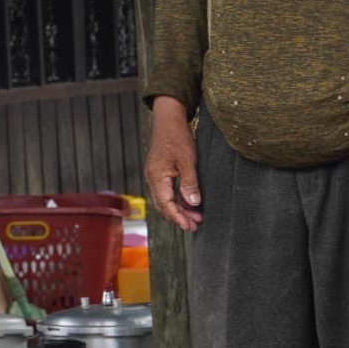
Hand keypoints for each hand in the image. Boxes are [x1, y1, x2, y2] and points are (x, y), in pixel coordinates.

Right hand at [145, 98, 201, 232]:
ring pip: (165, 199)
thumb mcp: (187, 161)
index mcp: (157, 176)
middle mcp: (152, 178)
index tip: (190, 227)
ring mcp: (155, 175)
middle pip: (163, 205)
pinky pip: (166, 191)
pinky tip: (189, 203)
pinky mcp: (159, 172)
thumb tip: (193, 203)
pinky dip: (177, 199)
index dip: (178, 218)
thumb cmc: (177, 137)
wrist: (168, 120)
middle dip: (179, 217)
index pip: (166, 204)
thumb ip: (189, 183)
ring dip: (179, 209)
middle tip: (195, 226)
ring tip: (196, 216)